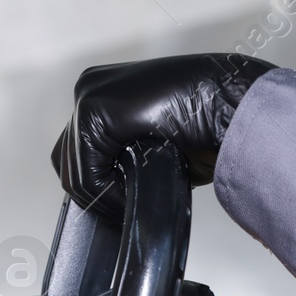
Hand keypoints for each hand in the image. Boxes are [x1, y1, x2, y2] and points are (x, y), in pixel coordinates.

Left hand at [51, 53, 274, 216]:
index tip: (124, 204)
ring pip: (74, 171)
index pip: (76, 154)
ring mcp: (88, 96)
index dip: (97, 188)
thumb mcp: (154, 151)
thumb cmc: (206, 125)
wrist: (228, 107)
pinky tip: (136, 189)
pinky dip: (108, 193)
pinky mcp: (93, 110)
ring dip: (104, 196)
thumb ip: (124, 163)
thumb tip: (111, 193)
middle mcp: (90, 90)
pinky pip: (86, 172)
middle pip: (67, 162)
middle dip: (95, 193)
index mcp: (103, 95)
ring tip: (137, 198)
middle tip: (127, 205)